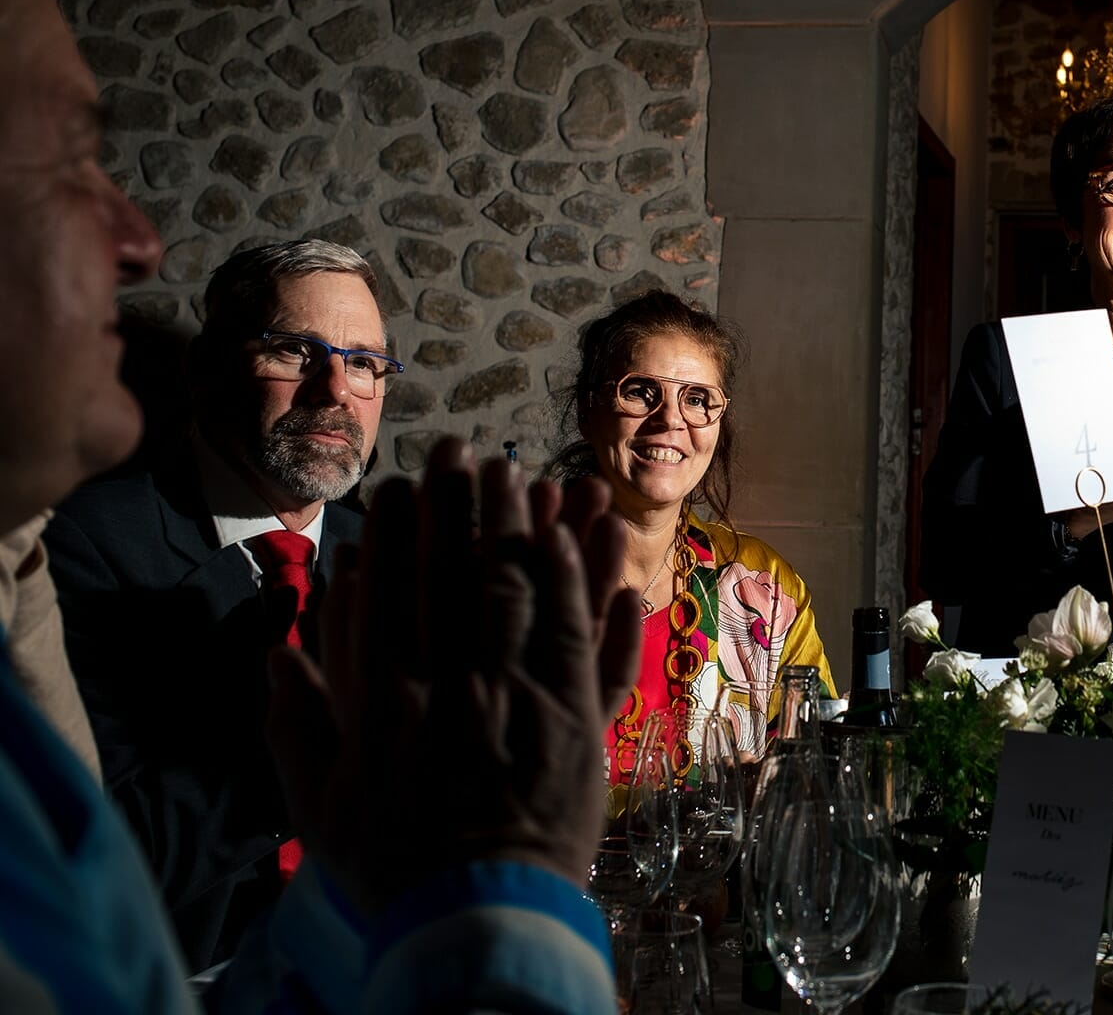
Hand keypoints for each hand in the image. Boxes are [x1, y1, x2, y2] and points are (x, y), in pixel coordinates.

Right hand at [265, 439, 643, 913]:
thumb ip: (295, 725)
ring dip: (523, 528)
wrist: (478, 920)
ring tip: (524, 475)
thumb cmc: (397, 869)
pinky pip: (578, 638)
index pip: (393, 595)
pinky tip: (578, 543)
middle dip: (465, 507)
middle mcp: (458, 686)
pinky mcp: (578, 721)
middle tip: (468, 450)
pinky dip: (579, 585)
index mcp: (390, 701)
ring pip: (524, 595)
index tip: (403, 484)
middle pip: (461, 577)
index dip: (402, 533)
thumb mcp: (322, 806)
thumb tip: (276, 652)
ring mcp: (523, 701)